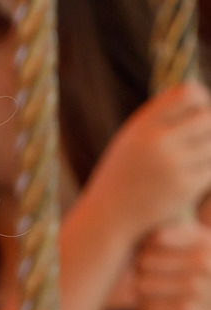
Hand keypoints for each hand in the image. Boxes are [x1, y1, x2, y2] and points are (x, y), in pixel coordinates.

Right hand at [85, 82, 210, 239]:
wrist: (108, 216)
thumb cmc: (122, 176)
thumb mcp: (131, 141)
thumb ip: (159, 120)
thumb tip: (200, 99)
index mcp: (142, 125)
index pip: (188, 93)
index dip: (201, 99)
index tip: (198, 111)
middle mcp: (157, 141)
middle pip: (208, 116)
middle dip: (210, 126)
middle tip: (200, 140)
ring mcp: (173, 164)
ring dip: (209, 151)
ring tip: (194, 160)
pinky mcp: (185, 187)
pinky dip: (207, 172)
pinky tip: (193, 178)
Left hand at [135, 222, 210, 309]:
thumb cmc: (200, 278)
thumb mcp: (195, 248)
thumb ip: (167, 233)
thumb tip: (123, 231)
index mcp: (205, 241)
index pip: (155, 237)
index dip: (146, 248)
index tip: (152, 254)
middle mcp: (205, 262)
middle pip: (143, 261)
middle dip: (142, 272)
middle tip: (155, 280)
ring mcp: (197, 288)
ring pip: (141, 285)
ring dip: (143, 294)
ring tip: (159, 295)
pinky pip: (146, 307)